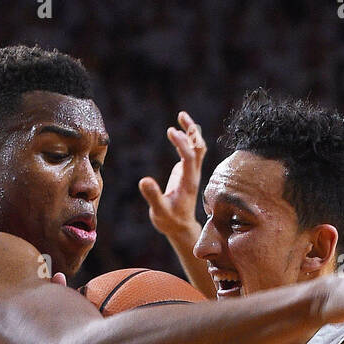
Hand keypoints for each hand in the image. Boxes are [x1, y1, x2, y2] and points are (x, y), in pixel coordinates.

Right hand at [138, 111, 206, 239]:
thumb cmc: (169, 220)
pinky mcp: (187, 171)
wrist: (180, 227)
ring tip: (181, 116)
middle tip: (181, 115)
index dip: (182, 144)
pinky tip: (178, 130)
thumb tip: (143, 180)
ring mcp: (191, 172)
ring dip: (191, 131)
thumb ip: (153, 196)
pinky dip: (187, 139)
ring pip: (197, 147)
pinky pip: (191, 151)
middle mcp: (193, 174)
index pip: (189, 158)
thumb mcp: (159, 211)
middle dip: (192, 131)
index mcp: (188, 182)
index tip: (170, 131)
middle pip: (199, 148)